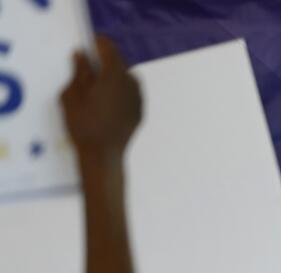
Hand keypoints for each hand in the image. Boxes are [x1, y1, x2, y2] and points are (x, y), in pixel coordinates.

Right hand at [60, 36, 142, 161]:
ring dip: (115, 76)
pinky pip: (131, 93)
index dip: (98, 43)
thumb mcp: (73, 95)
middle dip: (106, 61)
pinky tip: (108, 101)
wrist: (103, 155)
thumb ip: (80, 72)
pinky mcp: (140, 112)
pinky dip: (121, 91)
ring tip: (98, 85)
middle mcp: (132, 84)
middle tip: (90, 67)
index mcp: (114, 76)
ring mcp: (139, 99)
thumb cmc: (83, 124)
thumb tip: (82, 55)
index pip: (110, 49)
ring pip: (128, 78)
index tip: (88, 44)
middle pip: (120, 63)